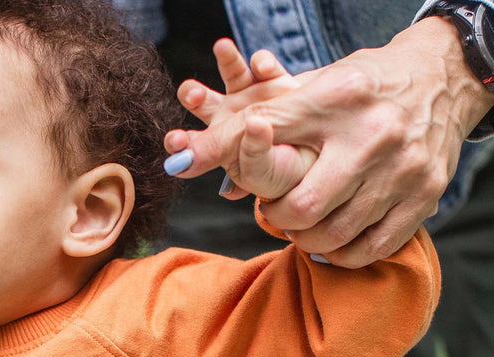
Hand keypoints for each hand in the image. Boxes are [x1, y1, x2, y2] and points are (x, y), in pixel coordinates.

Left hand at [164, 19, 493, 267]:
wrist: (448, 76)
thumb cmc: (361, 88)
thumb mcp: (311, 89)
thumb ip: (248, 123)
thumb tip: (179, 161)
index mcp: (336, 99)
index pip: (266, 141)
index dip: (236, 166)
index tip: (224, 179)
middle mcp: (372, 136)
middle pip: (300, 210)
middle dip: (278, 219)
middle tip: (277, 210)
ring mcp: (403, 170)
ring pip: (332, 237)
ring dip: (305, 240)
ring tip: (303, 224)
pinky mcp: (424, 196)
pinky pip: (370, 249)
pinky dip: (342, 254)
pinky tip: (331, 242)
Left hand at [165, 39, 311, 198]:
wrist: (318, 157)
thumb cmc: (285, 172)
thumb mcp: (261, 171)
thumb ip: (238, 160)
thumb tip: (216, 163)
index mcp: (218, 148)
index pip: (193, 146)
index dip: (182, 144)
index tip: (175, 141)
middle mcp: (229, 120)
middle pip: (204, 103)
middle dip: (194, 96)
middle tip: (190, 93)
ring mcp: (251, 97)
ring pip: (232, 75)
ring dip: (227, 61)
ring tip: (222, 48)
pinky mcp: (275, 82)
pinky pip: (265, 66)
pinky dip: (262, 63)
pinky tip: (262, 66)